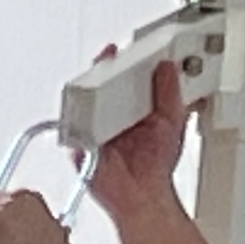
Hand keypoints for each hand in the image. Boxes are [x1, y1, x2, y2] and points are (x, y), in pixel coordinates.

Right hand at [85, 53, 192, 212]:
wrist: (144, 196)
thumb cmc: (156, 166)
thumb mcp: (172, 121)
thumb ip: (170, 93)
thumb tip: (167, 67)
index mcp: (131, 107)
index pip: (122, 76)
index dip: (122, 60)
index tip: (125, 47)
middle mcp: (110, 115)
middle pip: (99, 84)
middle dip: (102, 68)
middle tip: (110, 56)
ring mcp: (93, 129)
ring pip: (83, 100)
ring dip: (89, 88)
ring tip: (100, 78)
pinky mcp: (80, 144)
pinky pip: (72, 126)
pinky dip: (76, 116)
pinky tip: (88, 107)